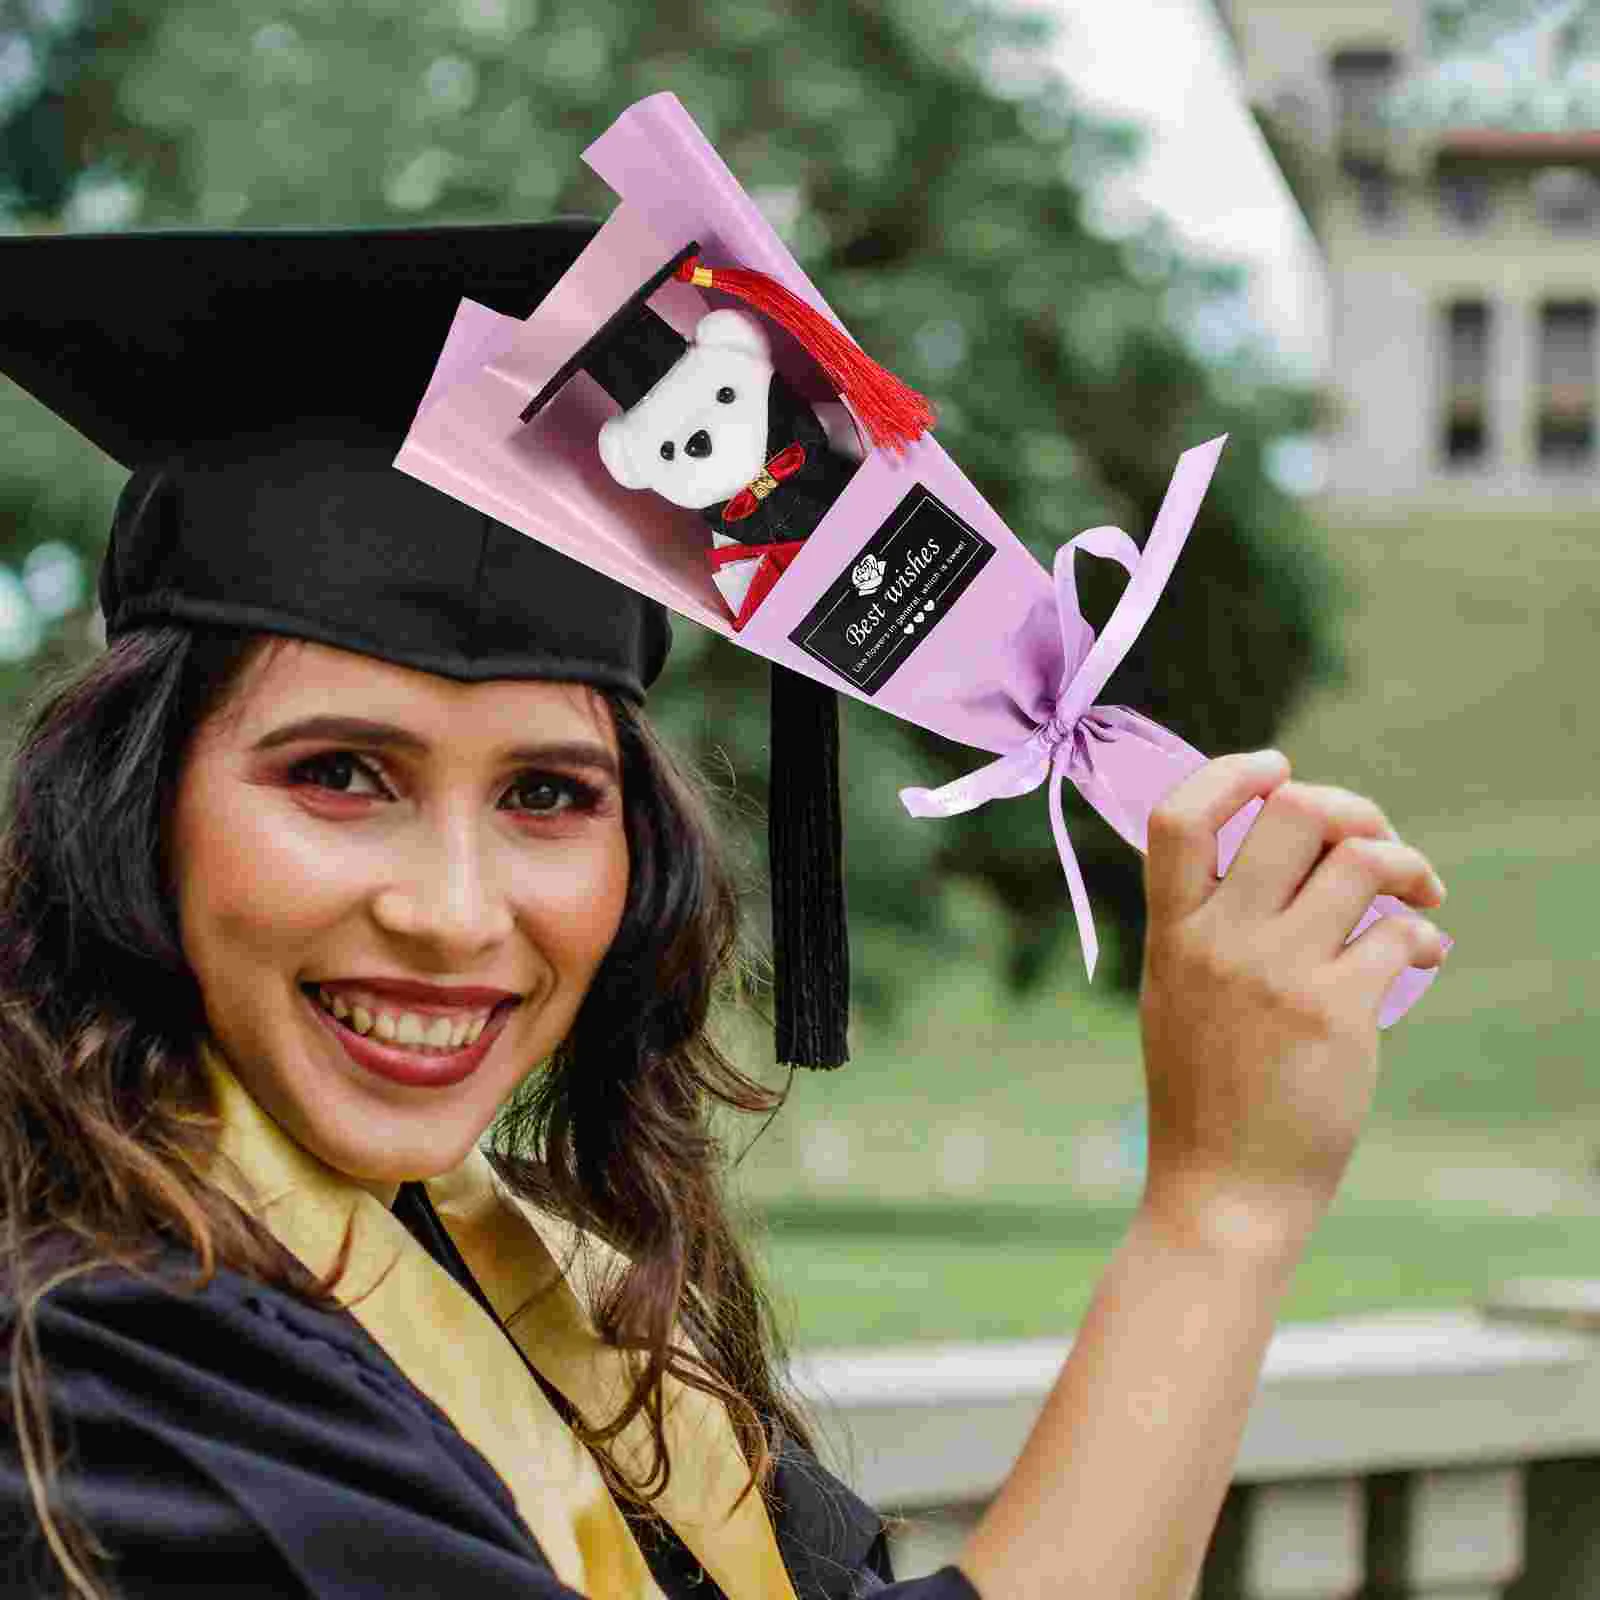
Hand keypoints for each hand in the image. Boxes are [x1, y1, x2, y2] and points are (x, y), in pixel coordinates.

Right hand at [1136, 751, 1447, 1261]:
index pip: (1178, 816)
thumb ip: (1205, 923)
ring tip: (1417, 894)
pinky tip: (1422, 955)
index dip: (1232, 772)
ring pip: (1360, 860)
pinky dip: (1423, 935)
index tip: (1275, 769)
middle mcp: (1218, 941)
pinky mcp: (1335, 1012)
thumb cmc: (1203, 1092)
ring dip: (1405, 866)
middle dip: (1351, 811)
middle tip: (1372, 844)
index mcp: (1171, 932)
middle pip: (1292, 813)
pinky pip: (1399, 932)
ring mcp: (1275, 973)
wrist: (1223, 1189)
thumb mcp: (1175, 992)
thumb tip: (1272, 850)